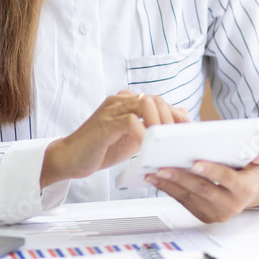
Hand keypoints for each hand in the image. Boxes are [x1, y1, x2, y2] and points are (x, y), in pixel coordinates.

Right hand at [40, 91, 188, 187]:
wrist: (70, 158)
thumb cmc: (100, 148)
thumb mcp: (133, 136)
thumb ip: (153, 125)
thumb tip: (180, 114)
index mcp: (127, 101)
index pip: (159, 101)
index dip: (176, 115)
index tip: (189, 130)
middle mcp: (120, 100)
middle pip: (155, 100)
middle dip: (172, 119)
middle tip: (179, 139)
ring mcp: (112, 109)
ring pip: (145, 104)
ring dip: (160, 123)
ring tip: (164, 141)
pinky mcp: (105, 123)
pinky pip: (130, 121)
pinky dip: (143, 132)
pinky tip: (147, 145)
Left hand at [146, 142, 258, 222]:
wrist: (254, 188)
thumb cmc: (255, 167)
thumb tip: (258, 150)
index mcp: (245, 189)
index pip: (227, 179)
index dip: (211, 171)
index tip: (195, 162)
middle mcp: (231, 205)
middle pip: (203, 190)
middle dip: (182, 177)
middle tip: (164, 166)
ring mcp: (217, 213)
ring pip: (190, 198)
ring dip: (170, 185)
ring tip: (154, 172)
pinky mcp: (205, 215)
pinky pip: (184, 202)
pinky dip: (170, 190)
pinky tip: (158, 179)